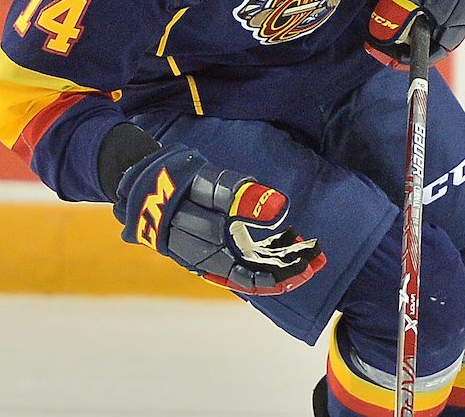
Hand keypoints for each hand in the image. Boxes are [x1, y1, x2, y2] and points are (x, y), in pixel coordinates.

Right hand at [113, 145, 324, 294]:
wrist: (145, 185)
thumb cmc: (178, 185)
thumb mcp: (210, 186)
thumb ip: (244, 197)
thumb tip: (281, 206)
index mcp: (212, 255)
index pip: (254, 278)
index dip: (283, 277)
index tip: (308, 266)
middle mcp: (215, 260)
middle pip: (260, 273)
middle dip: (291, 268)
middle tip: (319, 257)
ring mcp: (218, 252)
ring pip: (258, 263)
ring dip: (284, 257)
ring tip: (310, 247)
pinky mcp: (219, 241)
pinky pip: (249, 251)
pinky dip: (270, 246)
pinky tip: (289, 234)